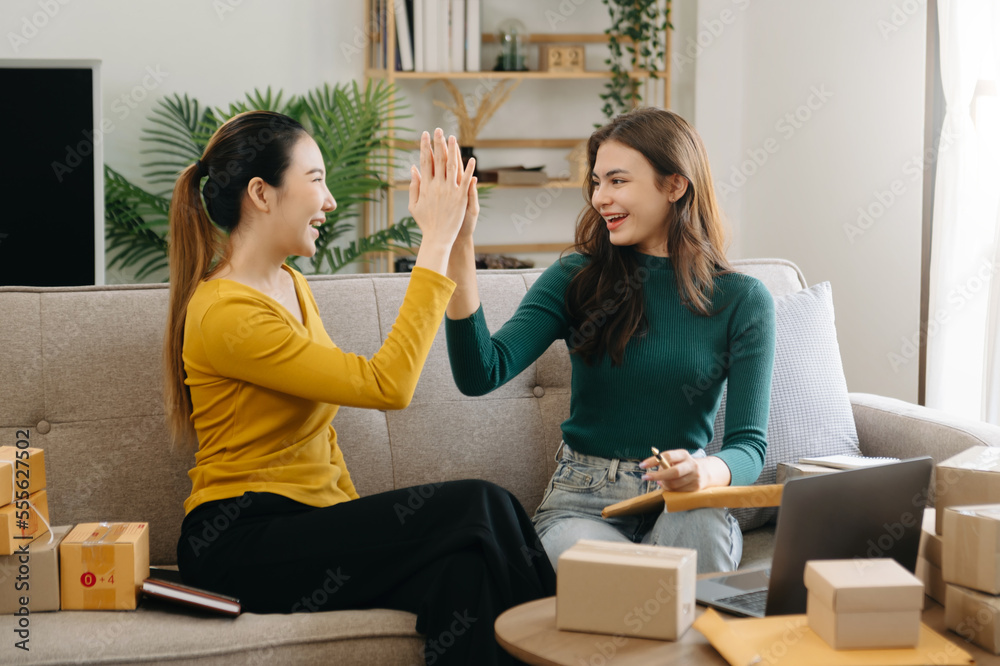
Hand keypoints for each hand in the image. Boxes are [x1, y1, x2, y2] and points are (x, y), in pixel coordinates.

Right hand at [408, 128, 474, 248]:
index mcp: (425, 187)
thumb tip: (413, 169)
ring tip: (453, 137)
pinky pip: (465, 181)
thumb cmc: (426, 223)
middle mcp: (437, 186)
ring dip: (452, 151)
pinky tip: (471, 159)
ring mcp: (449, 191)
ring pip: (451, 166)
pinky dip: (468, 170)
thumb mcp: (414, 205)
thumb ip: (414, 186)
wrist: (438, 238)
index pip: (425, 162)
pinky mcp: (460, 198)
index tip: (425, 135)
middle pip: (438, 160)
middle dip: (438, 143)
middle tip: (438, 129)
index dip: (425, 147)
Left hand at [639, 449, 729, 491]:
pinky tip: (669, 486)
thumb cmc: (684, 465)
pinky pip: (679, 491)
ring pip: (674, 484)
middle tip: (645, 477)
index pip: (667, 456)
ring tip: (660, 481)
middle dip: (657, 476)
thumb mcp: (676, 460)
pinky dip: (671, 490)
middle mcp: (691, 464)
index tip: (642, 465)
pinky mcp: (696, 487)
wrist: (706, 472)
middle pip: (673, 472)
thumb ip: (665, 464)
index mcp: (684, 454)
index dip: (653, 461)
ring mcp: (695, 476)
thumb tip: (654, 474)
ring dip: (663, 484)